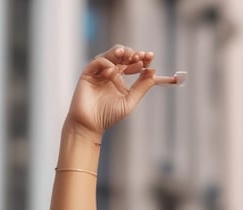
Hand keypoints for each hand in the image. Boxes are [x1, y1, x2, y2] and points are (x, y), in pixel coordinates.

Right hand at [63, 45, 178, 139]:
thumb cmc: (109, 115)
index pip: (133, 64)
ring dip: (120, 52)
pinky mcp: (88, 72)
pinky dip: (106, 63)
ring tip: (128, 54)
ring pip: (110, 55)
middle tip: (140, 56)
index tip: (150, 56)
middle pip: (123, 56)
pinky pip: (98, 62)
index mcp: (120, 79)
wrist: (90, 124)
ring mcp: (99, 71)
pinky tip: (112, 71)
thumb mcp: (130, 101)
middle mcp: (110, 72)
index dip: (142, 59)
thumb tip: (154, 73)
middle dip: (132, 54)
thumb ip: (141, 87)